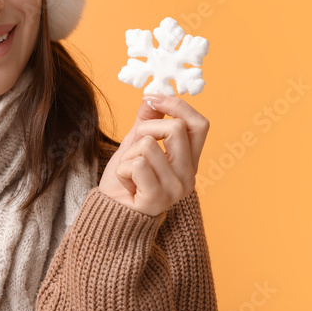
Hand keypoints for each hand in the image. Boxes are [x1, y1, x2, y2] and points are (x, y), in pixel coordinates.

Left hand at [98, 94, 209, 216]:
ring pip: (149, 145)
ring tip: (129, 170)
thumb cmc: (127, 179)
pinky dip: (123, 169)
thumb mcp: (136, 143)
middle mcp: (189, 176)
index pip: (199, 124)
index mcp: (190, 160)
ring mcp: (175, 189)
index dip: (177, 106)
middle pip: (176, 128)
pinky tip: (126, 182)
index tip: (152, 99)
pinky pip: (137, 165)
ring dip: (129, 154)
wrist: (112, 212)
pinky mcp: (157, 199)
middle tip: (134, 147)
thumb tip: (151, 98)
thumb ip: (147, 121)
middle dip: (145, 129)